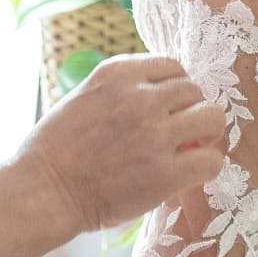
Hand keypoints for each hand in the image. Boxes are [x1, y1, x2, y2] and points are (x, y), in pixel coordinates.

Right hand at [14, 53, 225, 232]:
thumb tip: (160, 96)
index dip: (175, 89)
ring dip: (206, 134)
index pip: (172, 66)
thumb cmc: (56, 149)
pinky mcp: (165, 172)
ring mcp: (155, 133)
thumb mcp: (85, 96)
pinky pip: (212, 160)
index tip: (168, 108)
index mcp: (117, 73)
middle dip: (190, 110)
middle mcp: (140, 96)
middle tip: (180, 133)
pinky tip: (190, 174)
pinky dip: (207, 166)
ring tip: (190, 150)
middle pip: (194, 90)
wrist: (45, 189)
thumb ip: (121, 91)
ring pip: (212, 118)